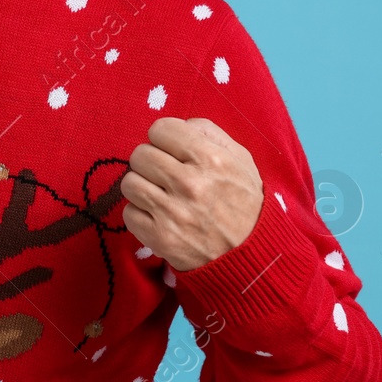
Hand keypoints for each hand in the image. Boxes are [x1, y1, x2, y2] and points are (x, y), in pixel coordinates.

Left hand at [121, 117, 263, 271]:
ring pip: (129, 182)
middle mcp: (189, 183)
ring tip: (162, 195)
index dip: (165, 139)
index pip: (160, 129)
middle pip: (139, 154)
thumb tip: (180, 125)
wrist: (253, 256)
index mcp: (211, 159)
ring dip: (143, 187)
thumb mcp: (241, 161)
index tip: (172, 151)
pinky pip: (129, 213)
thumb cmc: (246, 204)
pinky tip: (160, 217)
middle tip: (165, 175)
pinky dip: (141, 215)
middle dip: (151, 162)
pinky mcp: (160, 238)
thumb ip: (210, 133)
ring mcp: (172, 212)